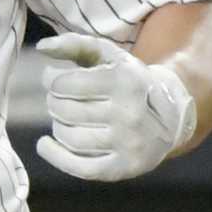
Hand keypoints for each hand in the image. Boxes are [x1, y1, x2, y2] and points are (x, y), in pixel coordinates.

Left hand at [34, 33, 195, 181]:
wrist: (170, 117)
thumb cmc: (127, 81)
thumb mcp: (107, 55)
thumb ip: (74, 44)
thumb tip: (42, 47)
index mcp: (124, 82)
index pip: (65, 84)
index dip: (52, 81)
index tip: (55, 80)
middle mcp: (129, 113)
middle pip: (65, 111)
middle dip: (54, 103)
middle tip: (61, 100)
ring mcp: (128, 144)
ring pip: (69, 137)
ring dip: (58, 126)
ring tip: (65, 119)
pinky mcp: (124, 168)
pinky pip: (80, 168)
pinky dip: (55, 156)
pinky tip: (45, 144)